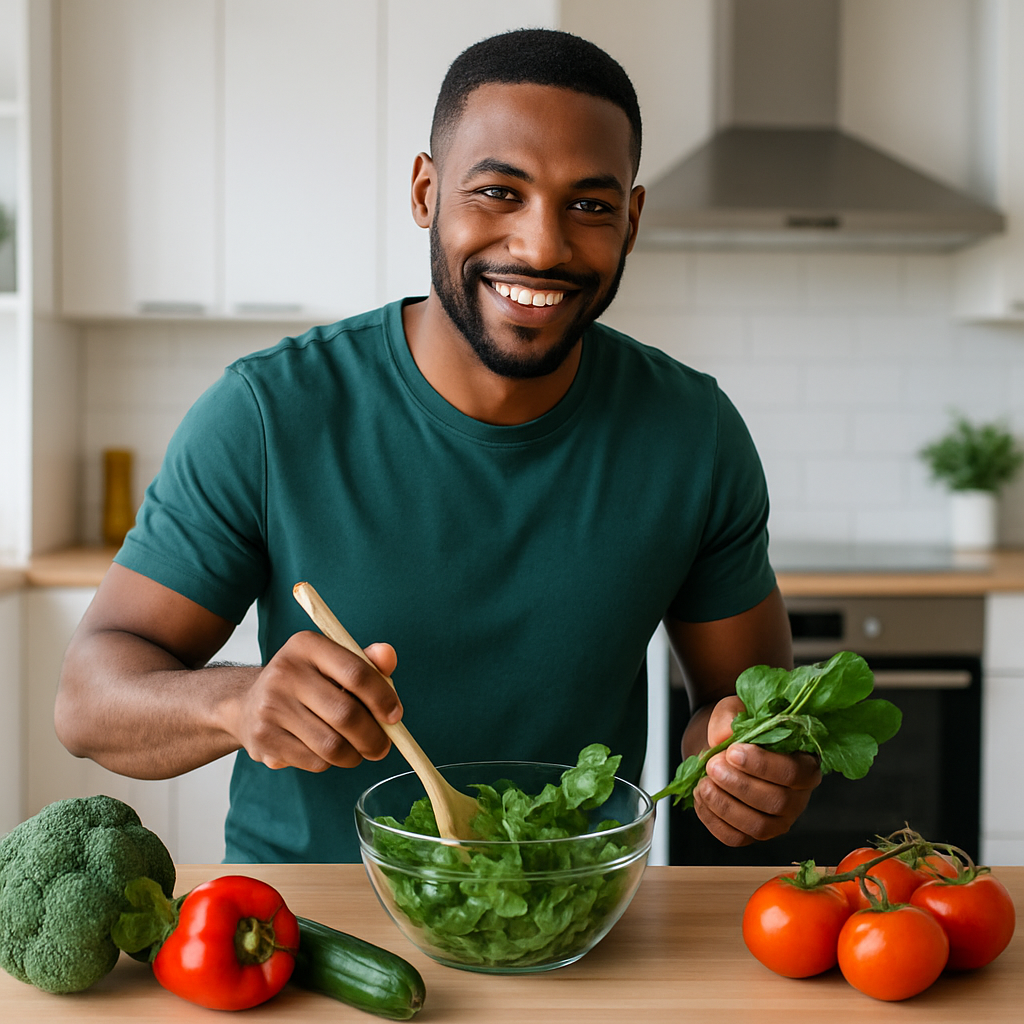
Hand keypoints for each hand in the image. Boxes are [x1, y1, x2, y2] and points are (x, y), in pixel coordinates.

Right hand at [223, 631, 403, 771]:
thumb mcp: (333, 664)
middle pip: (346, 714)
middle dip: (373, 737)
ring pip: (332, 745)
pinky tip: (326, 752)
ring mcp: (271, 706)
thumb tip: (388, 655)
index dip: (383, 698)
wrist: (249, 704)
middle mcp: (285, 671)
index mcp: (307, 645)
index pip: (356, 673)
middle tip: (382, 747)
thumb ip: (366, 662)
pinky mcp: (264, 738)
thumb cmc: (307, 683)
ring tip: (357, 751)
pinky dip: (330, 763)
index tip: (395, 716)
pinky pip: (314, 761)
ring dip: (354, 755)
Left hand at [693, 695, 820, 846]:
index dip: (762, 765)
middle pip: (776, 802)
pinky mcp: (752, 834)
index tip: (732, 751)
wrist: (721, 747)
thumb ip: (730, 717)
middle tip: (711, 765)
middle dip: (739, 785)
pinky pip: (735, 838)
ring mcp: (777, 821)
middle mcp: (797, 798)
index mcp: (805, 765)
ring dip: (724, 805)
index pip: (794, 772)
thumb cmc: (737, 728)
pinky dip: (713, 820)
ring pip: (757, 826)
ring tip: (703, 783)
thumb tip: (723, 736)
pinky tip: (701, 797)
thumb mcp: (734, 710)